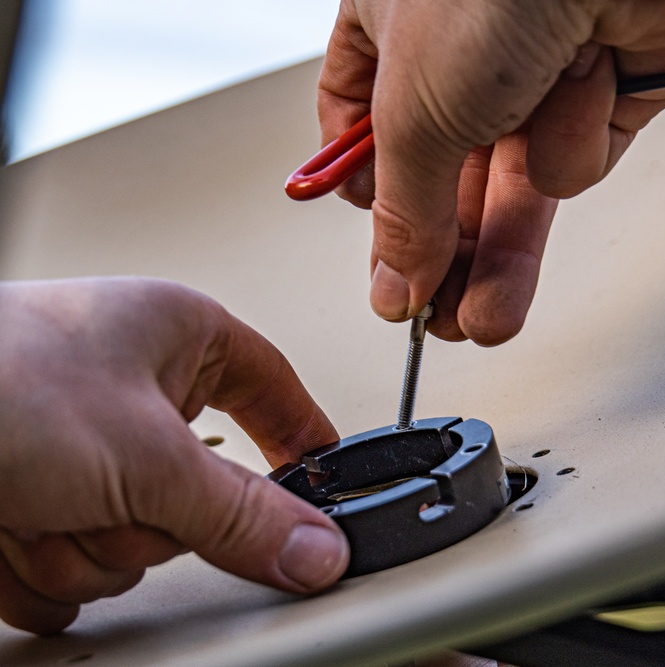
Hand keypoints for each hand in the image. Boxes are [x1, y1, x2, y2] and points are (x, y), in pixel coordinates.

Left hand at [0, 278, 347, 634]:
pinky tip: (7, 529)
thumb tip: (317, 548)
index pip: (274, 390)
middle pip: (199, 492)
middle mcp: (127, 388)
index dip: (302, 441)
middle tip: (115, 495)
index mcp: (175, 336)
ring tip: (40, 504)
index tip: (325, 491)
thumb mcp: (145, 456)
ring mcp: (75, 447)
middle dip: (147, 518)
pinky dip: (39, 569)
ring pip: (134, 543)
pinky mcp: (29, 499)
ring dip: (85, 546)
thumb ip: (244, 516)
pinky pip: (72, 571)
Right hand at [319, 0, 664, 344]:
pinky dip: (578, 138)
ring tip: (487, 317)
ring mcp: (541, 69)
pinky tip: (576, 93)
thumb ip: (405, 210)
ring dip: (506, 249)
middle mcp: (468, 49)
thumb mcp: (413, 111)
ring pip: (520, 186)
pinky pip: (580, 155)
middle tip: (440, 319)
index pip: (364, 121)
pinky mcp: (609, 88)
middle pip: (450, 178)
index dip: (371, 195)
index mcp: (395, 29)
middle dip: (450, 257)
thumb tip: (397, 282)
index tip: (382, 257)